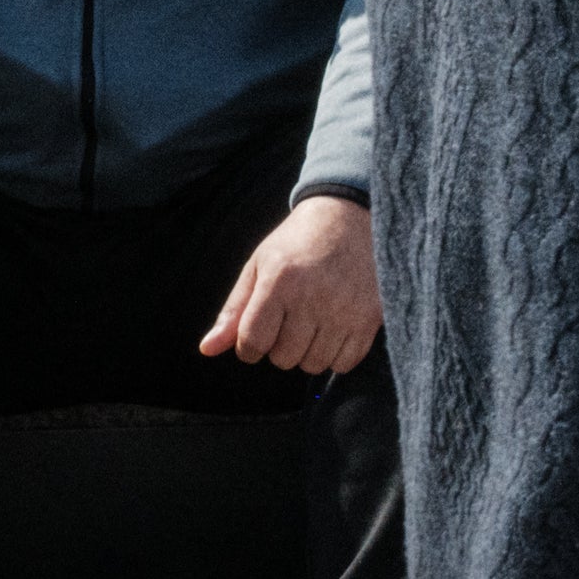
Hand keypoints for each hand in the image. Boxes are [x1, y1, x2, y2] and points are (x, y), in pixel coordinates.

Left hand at [200, 189, 379, 372]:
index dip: (249, 345)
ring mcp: (345, 309)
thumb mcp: (260, 265)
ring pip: (313, 364)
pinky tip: (334, 327)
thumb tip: (207, 349)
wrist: (352, 214)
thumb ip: (235, 310)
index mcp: (280, 280)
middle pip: (283, 358)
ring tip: (313, 321)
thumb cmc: (297, 242)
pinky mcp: (370, 317)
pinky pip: (344, 363)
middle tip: (291, 317)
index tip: (259, 330)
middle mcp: (313, 296)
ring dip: (308, 351)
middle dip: (280, 345)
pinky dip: (335, 354)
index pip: (252, 342)